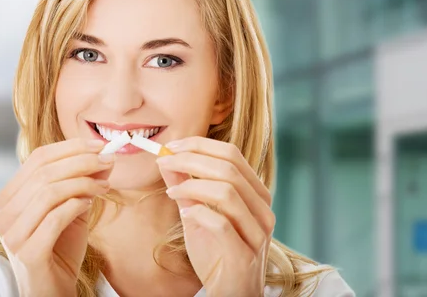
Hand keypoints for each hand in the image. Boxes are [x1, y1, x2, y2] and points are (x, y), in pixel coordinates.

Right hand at [0, 138, 113, 296]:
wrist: (53, 291)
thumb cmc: (60, 249)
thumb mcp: (73, 209)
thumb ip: (83, 183)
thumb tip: (104, 156)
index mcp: (10, 197)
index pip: (37, 158)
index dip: (70, 147)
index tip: (99, 144)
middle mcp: (4, 213)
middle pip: (44, 172)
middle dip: (81, 162)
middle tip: (108, 161)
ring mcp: (12, 234)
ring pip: (48, 192)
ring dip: (83, 183)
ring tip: (105, 186)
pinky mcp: (27, 252)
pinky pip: (54, 218)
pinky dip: (76, 205)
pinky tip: (90, 205)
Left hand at [156, 136, 274, 296]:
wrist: (230, 293)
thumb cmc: (217, 253)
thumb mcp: (197, 214)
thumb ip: (186, 187)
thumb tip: (168, 160)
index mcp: (254, 193)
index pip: (231, 154)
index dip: (199, 145)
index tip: (171, 146)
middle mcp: (262, 208)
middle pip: (229, 168)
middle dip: (191, 160)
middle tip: (165, 161)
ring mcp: (257, 231)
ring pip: (228, 192)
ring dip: (192, 185)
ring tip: (171, 192)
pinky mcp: (245, 253)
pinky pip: (222, 224)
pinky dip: (199, 212)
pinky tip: (184, 213)